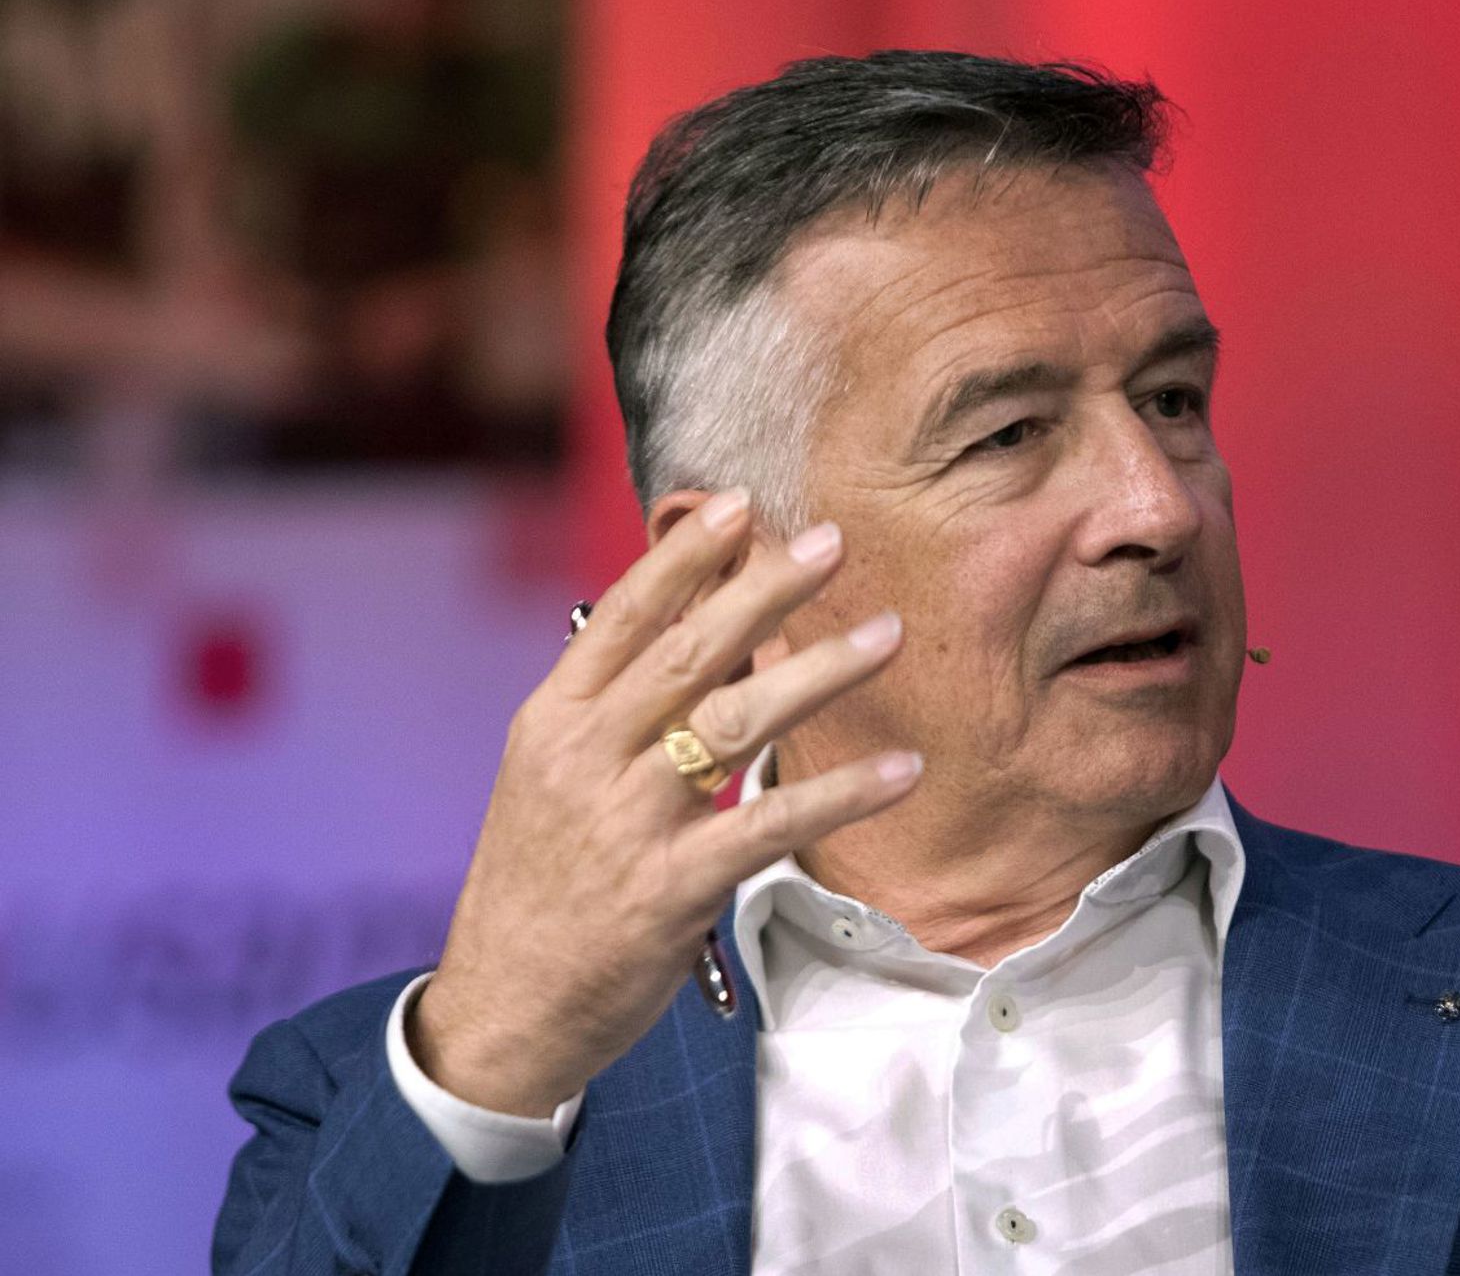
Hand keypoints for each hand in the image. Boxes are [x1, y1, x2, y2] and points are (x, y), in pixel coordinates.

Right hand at [408, 489, 917, 1114]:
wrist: (502, 1009)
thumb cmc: (540, 886)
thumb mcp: (553, 782)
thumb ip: (619, 710)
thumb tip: (709, 638)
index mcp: (552, 721)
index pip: (624, 616)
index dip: (686, 556)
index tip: (742, 506)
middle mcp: (585, 758)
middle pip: (688, 651)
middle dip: (766, 590)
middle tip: (834, 543)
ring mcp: (627, 822)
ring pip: (734, 722)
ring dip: (819, 671)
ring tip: (887, 635)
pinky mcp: (671, 889)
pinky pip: (769, 825)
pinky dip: (841, 792)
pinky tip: (901, 769)